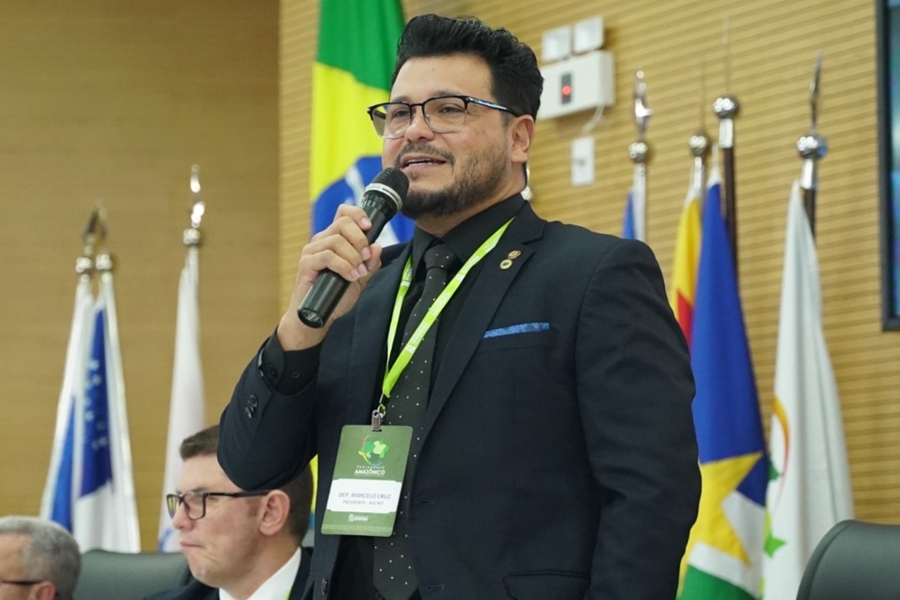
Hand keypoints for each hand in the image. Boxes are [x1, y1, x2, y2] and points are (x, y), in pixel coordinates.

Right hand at [277, 205, 383, 349]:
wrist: (318, 315)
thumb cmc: (336, 295)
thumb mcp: (361, 279)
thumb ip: (370, 264)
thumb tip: (377, 247)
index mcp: (334, 239)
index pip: (343, 213)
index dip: (357, 214)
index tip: (369, 227)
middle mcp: (322, 240)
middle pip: (343, 223)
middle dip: (360, 240)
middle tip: (365, 258)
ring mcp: (312, 251)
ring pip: (336, 240)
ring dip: (353, 257)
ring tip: (358, 273)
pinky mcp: (306, 263)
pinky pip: (327, 256)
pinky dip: (343, 266)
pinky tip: (350, 277)